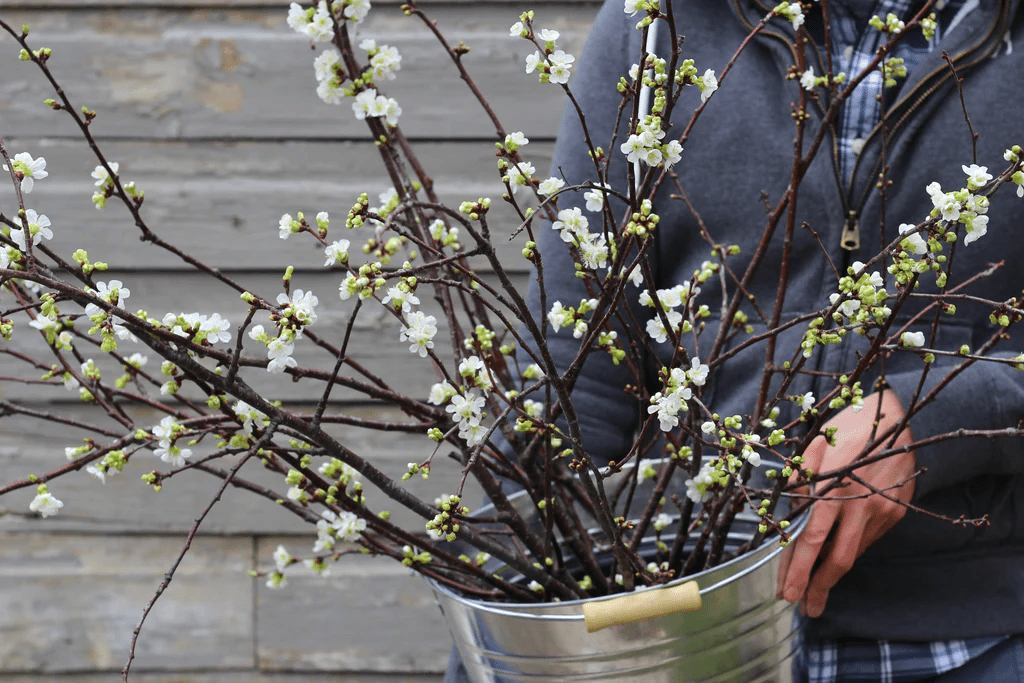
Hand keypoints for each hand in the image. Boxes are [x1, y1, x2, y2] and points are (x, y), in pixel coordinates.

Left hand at [776, 389, 916, 617]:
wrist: (897, 419)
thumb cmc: (846, 429)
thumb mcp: (813, 448)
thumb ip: (799, 482)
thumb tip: (790, 511)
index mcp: (835, 487)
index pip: (813, 538)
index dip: (799, 569)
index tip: (787, 593)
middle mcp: (860, 504)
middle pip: (838, 558)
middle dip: (818, 586)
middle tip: (804, 607)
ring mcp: (882, 511)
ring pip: (853, 551)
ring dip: (832, 571)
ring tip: (814, 587)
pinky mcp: (895, 513)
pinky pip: (867, 538)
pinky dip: (848, 548)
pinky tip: (835, 555)